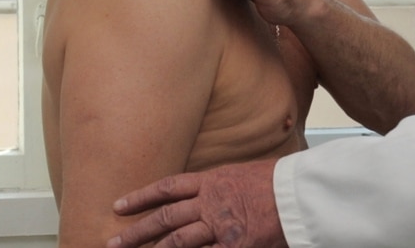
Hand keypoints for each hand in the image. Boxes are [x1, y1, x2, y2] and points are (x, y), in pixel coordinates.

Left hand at [107, 158, 284, 247]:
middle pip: (165, 217)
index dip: (141, 197)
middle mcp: (211, 202)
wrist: (303, 192)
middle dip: (135, 231)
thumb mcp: (248, 173)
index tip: (120, 204)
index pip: (169, 188)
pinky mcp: (234, 245)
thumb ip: (225, 185)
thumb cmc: (283, 181)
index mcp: (214, 180)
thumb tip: (213, 191)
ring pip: (176, 241)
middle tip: (112, 241)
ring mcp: (220, 226)